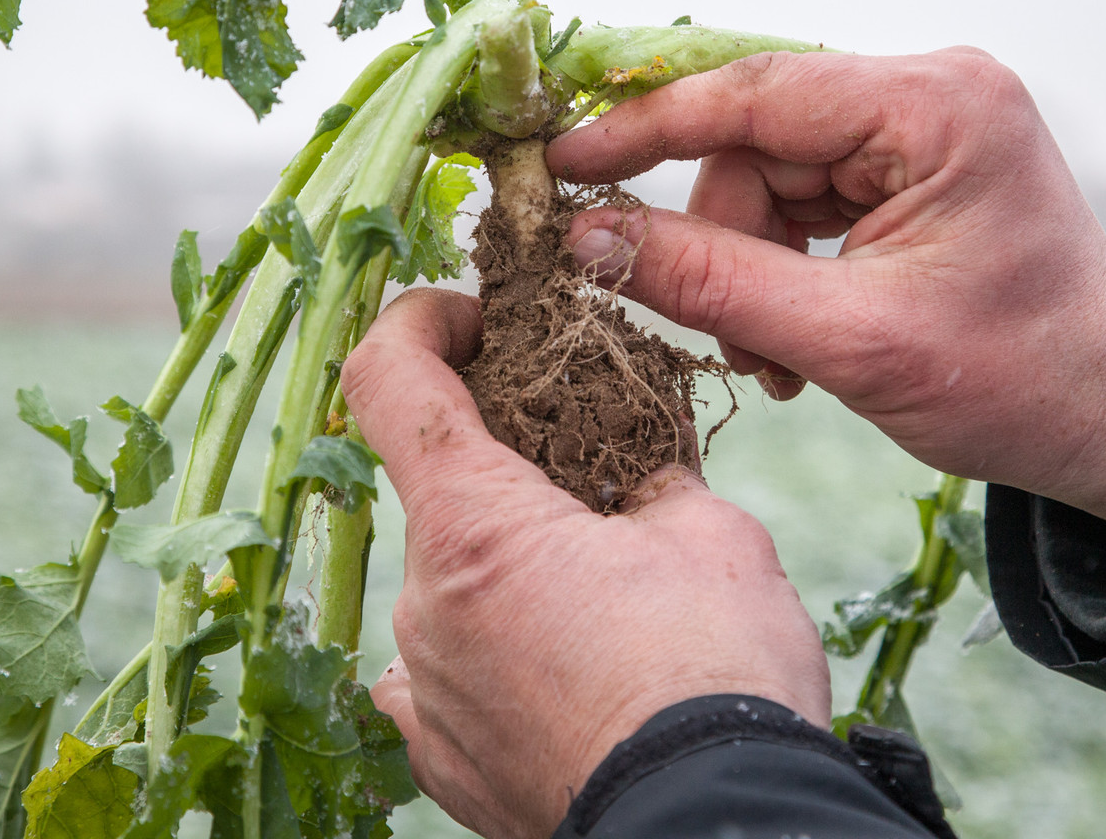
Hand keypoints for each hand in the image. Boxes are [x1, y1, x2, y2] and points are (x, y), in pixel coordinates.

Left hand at [341, 289, 829, 838]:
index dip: (421, 323)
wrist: (713, 829)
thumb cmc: (717, 678)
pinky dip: (492, 647)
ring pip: (454, 582)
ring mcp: (424, 688)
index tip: (471, 318)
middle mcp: (422, 603)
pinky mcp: (442, 760)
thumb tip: (642, 453)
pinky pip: (445, 672)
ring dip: (512, 564)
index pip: (389, 378)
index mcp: (474, 525)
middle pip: (442, 489)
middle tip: (600, 473)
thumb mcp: (712, 534)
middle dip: (512, 464)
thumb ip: (654, 472)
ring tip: (608, 594)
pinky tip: (554, 661)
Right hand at [548, 48, 1105, 526]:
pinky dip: (783, 266)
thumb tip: (590, 239)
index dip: (646, 129)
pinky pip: (805, 197)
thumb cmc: (1017, 383)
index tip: (562, 163)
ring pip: (770, 175)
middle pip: (758, 141)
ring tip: (777, 360)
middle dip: (725, 241)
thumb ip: (710, 282)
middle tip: (729, 339)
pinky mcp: (914, 164)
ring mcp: (925, 126)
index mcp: (937, 107)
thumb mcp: (850, 341)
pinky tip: (798, 336)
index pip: (756, 93)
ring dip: (752, 267)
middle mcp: (932, 91)